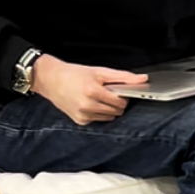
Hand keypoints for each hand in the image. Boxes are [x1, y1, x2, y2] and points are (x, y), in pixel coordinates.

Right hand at [31, 55, 146, 125]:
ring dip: (109, 109)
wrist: (51, 80)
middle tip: (108, 93)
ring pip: (109, 117)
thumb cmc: (75, 74)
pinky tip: (91, 104)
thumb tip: (144, 79)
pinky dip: (99, 113)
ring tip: (99, 97)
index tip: (119, 90)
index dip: (123, 96)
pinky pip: (98, 120)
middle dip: (117, 102)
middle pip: (116, 111)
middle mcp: (87, 106)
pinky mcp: (79, 121)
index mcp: (93, 92)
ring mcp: (82, 115)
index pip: (120, 102)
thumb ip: (124, 77)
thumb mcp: (100, 71)